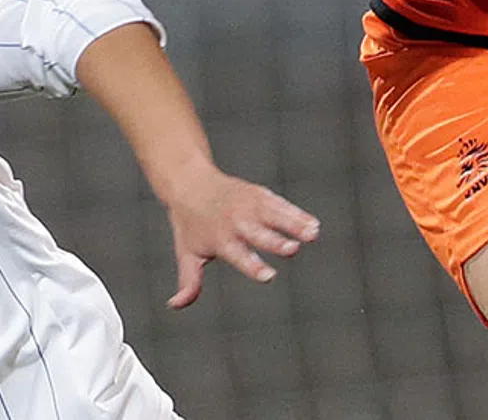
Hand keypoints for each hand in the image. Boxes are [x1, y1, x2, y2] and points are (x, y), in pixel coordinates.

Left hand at [161, 167, 319, 308]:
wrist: (189, 182)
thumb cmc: (189, 224)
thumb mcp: (186, 253)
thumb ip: (188, 282)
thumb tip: (174, 305)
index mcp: (220, 239)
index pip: (238, 255)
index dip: (253, 266)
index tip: (269, 276)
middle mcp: (236, 221)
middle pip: (258, 233)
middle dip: (276, 242)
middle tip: (293, 250)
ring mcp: (248, 205)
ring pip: (274, 215)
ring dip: (294, 224)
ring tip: (314, 234)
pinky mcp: (258, 194)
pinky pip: (279, 204)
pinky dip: (296, 213)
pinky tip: (313, 224)